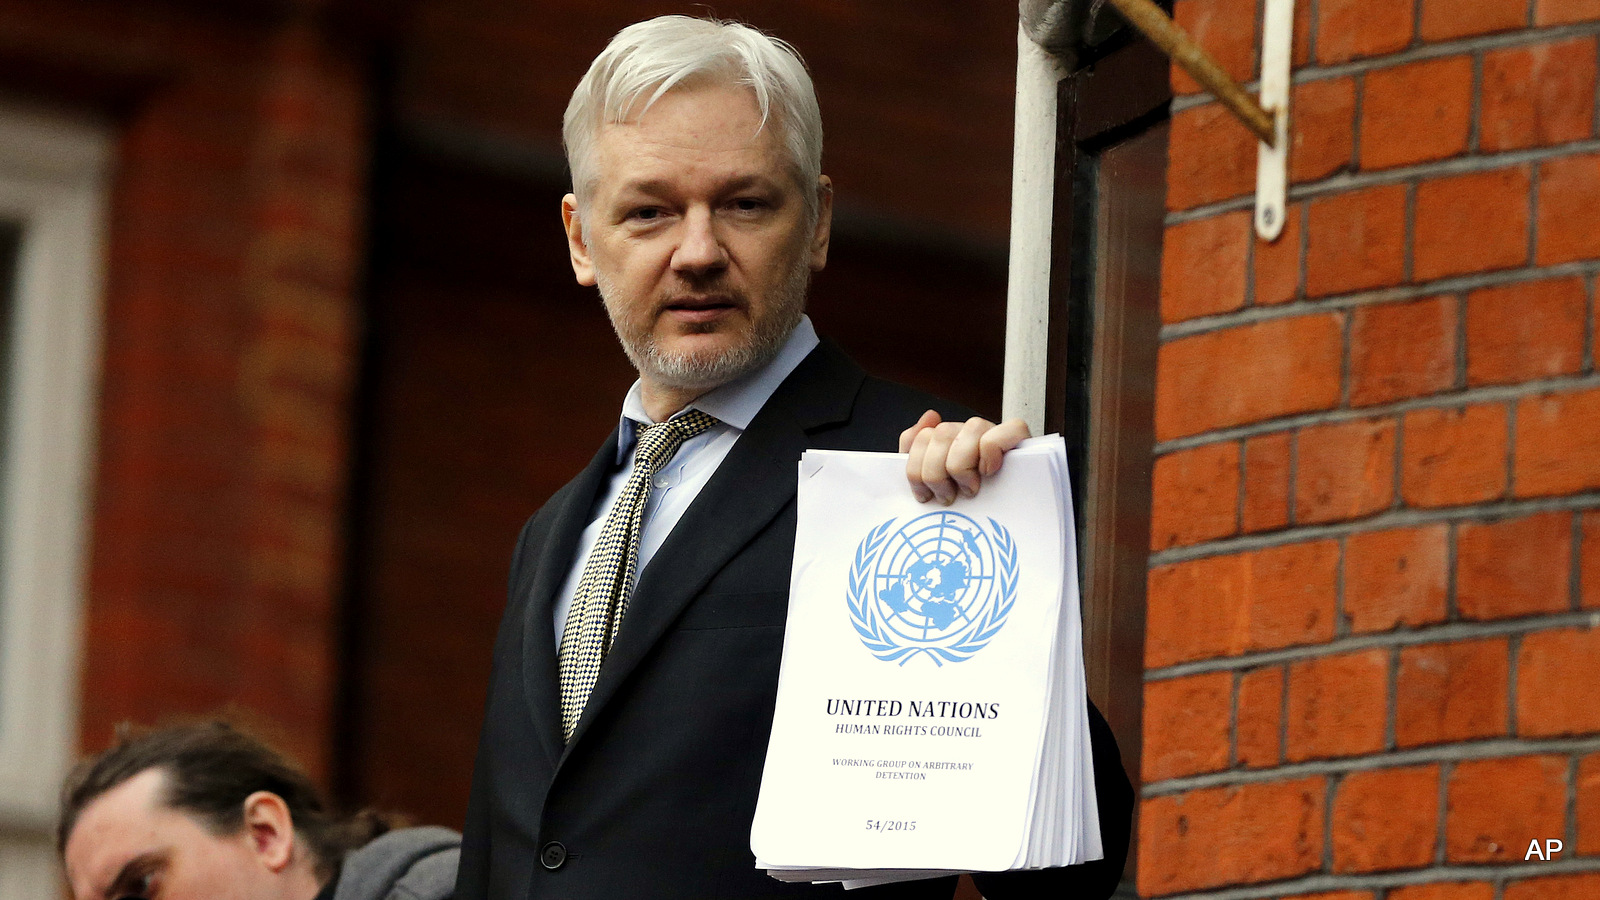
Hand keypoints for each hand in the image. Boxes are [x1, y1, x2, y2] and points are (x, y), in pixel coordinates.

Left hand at [897, 410, 1031, 504]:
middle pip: (941, 433)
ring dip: (962, 466)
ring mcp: (994, 433)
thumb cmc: (973, 506)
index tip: (926, 496)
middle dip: (935, 473)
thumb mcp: (938, 488)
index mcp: (949, 441)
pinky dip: (992, 452)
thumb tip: (931, 415)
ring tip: (969, 489)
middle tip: (948, 497)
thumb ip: (917, 454)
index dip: (915, 470)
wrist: (1007, 527)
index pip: (921, 436)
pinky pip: (1008, 429)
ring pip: (972, 427)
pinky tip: (988, 473)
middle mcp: (970, 433)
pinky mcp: (1019, 441)